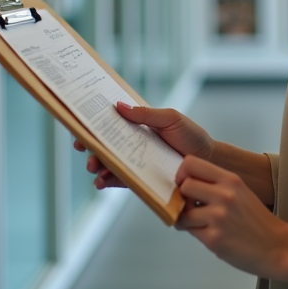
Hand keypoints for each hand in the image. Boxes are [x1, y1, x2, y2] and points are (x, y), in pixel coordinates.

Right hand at [73, 103, 214, 189]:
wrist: (207, 160)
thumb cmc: (190, 135)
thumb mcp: (170, 118)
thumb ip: (145, 114)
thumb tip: (119, 106)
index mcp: (137, 126)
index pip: (111, 123)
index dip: (93, 124)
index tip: (80, 126)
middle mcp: (132, 144)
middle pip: (104, 144)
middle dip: (89, 146)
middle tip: (83, 148)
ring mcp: (135, 163)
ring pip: (108, 164)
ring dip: (96, 165)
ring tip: (93, 167)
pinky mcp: (140, 180)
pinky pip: (119, 180)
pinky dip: (107, 181)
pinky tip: (101, 182)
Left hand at [174, 155, 287, 279]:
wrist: (277, 247)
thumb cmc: (257, 221)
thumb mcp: (241, 191)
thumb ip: (216, 185)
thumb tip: (185, 184)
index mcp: (231, 180)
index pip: (191, 163)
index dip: (182, 174)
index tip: (184, 184)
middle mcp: (224, 195)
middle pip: (184, 186)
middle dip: (182, 197)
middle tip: (190, 206)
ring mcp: (218, 217)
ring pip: (182, 212)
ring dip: (185, 219)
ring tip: (198, 223)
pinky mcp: (214, 239)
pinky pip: (190, 232)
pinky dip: (195, 233)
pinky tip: (209, 234)